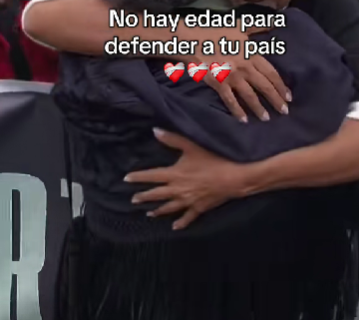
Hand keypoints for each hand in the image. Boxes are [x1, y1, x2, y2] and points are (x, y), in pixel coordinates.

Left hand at [126, 129, 245, 229]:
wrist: (232, 178)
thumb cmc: (212, 160)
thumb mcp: (192, 146)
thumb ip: (173, 139)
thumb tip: (155, 131)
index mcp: (174, 174)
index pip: (152, 176)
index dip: (138, 177)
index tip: (126, 179)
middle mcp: (178, 190)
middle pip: (157, 194)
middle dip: (144, 197)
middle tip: (133, 199)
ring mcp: (188, 201)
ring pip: (169, 208)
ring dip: (158, 211)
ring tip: (148, 214)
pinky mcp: (199, 208)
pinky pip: (188, 217)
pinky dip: (180, 223)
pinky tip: (174, 227)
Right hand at [193, 26, 291, 122]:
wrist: (192, 39)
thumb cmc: (215, 31)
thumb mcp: (239, 25)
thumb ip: (258, 26)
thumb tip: (276, 22)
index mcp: (251, 53)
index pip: (271, 72)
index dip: (281, 85)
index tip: (288, 96)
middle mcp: (244, 66)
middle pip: (264, 86)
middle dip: (275, 100)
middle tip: (284, 112)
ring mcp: (231, 76)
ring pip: (250, 95)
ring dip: (259, 108)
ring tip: (266, 118)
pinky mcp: (218, 83)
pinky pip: (230, 100)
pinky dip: (237, 111)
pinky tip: (243, 120)